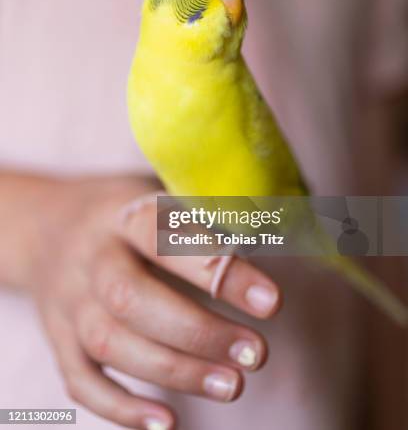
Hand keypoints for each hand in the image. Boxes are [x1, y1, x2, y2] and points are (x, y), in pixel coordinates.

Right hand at [28, 175, 280, 428]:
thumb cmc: (123, 214)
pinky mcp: (58, 337)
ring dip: (173, 371)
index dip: (214, 268)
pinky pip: (80, 379)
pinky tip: (168, 422)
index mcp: (119, 213)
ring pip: (108, 344)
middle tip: (257, 352)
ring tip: (233, 385)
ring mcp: (68, 300)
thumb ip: (203, 214)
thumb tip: (279, 233)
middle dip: (197, 331)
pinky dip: (121, 408)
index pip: (162, 236)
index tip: (271, 302)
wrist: (46, 226)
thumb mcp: (156, 193)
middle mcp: (89, 257)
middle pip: (130, 298)